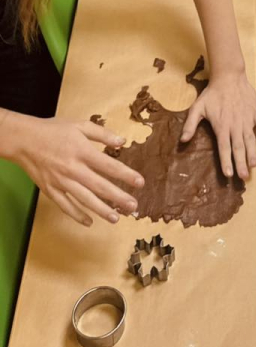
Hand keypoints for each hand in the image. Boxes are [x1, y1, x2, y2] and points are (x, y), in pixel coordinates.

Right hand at [14, 115, 143, 226]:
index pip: (109, 166)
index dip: (126, 175)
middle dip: (119, 198)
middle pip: (100, 187)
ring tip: (116, 218)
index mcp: (83, 151)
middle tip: (134, 207)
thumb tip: (122, 142)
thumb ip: (102, 134)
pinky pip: (65, 206)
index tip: (140, 183)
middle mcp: (73, 169)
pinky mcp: (50, 190)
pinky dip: (77, 215)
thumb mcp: (80, 125)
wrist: (25, 140)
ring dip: (101, 210)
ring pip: (85, 200)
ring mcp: (61, 182)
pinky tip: (89, 221)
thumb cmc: (54, 130)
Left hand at [180, 70, 255, 180]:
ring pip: (251, 140)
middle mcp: (235, 125)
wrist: (229, 76)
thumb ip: (190, 125)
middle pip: (239, 148)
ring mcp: (247, 119)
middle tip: (243, 178)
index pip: (224, 148)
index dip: (226, 162)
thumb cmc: (212, 93)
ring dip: (252, 154)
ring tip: (253, 167)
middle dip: (241, 164)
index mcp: (222, 126)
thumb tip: (182, 141)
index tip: (229, 175)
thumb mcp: (197, 107)